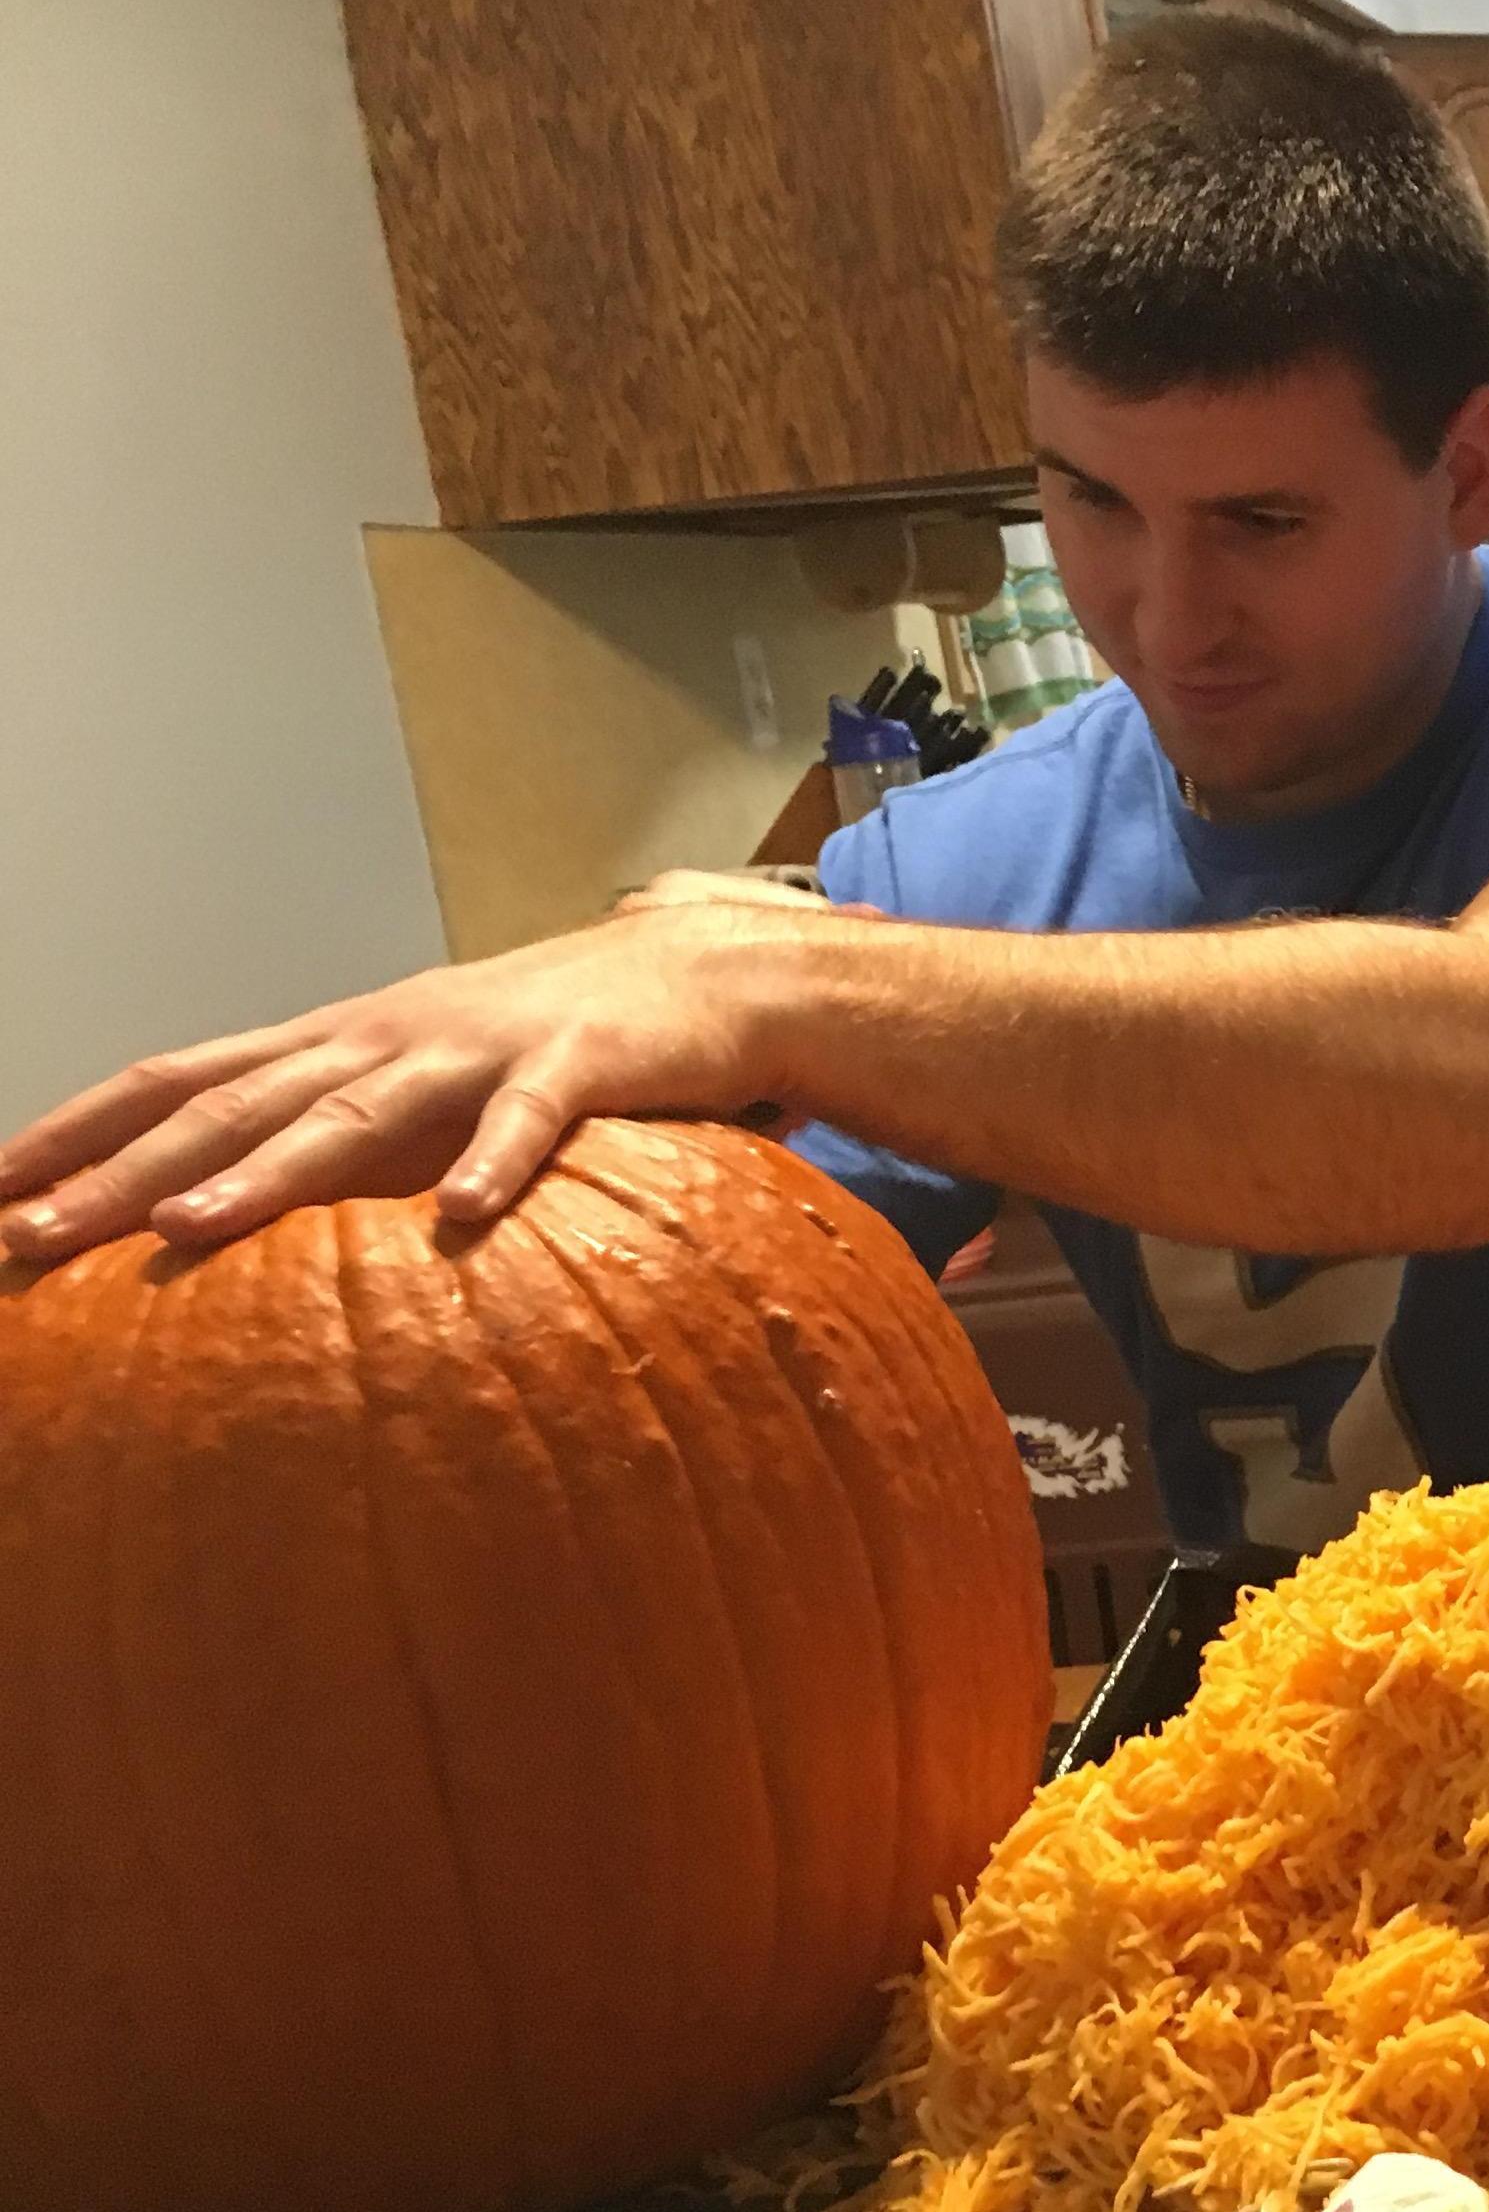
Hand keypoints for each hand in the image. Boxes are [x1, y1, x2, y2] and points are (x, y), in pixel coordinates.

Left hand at [0, 894, 814, 1267]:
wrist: (700, 976)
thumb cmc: (551, 1047)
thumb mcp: (425, 1091)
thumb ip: (343, 1148)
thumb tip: (237, 1225)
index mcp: (335, 1046)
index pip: (174, 1082)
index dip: (73, 1132)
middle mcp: (382, 1040)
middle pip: (231, 1108)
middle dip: (119, 1174)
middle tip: (28, 1236)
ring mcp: (476, 1051)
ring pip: (354, 1116)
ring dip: (267, 1174)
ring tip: (188, 1225)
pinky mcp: (580, 1067)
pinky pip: (531, 1123)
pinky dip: (496, 1168)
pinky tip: (464, 1222)